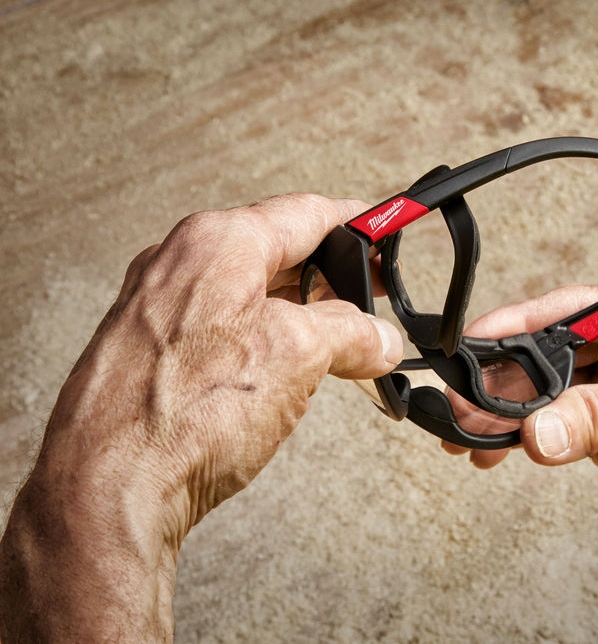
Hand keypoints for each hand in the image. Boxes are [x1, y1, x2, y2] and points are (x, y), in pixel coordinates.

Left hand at [0, 193, 403, 640]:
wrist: (110, 488)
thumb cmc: (186, 414)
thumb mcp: (301, 356)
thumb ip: (352, 333)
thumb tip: (379, 338)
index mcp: (218, 242)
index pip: (305, 213)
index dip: (357, 223)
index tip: (384, 232)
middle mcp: (178, 264)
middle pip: (274, 250)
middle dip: (330, 277)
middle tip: (369, 298)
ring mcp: (156, 308)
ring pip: (245, 292)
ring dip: (297, 313)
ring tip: (337, 344)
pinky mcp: (146, 352)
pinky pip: (217, 327)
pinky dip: (259, 340)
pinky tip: (281, 373)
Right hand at [452, 279, 597, 618]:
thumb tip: (536, 430)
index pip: (581, 309)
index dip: (525, 323)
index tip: (478, 339)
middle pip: (555, 349)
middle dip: (507, 376)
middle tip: (465, 400)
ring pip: (549, 390)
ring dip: (507, 411)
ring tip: (468, 433)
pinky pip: (556, 427)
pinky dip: (523, 439)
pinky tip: (496, 451)